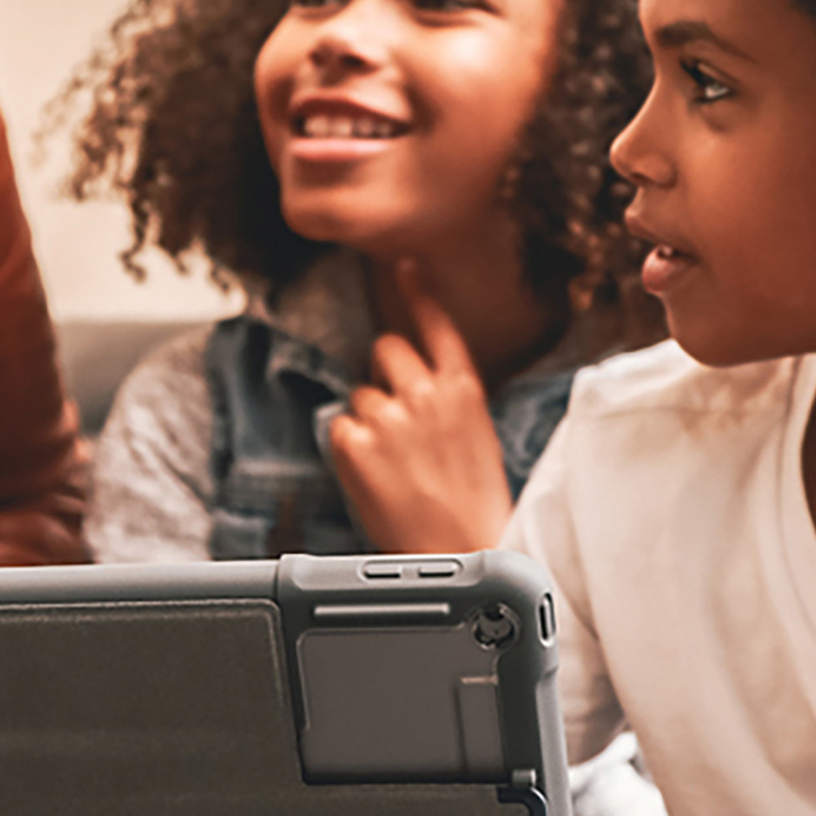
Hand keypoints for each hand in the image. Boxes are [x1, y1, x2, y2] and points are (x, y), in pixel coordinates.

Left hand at [326, 259, 514, 551]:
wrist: (464, 549)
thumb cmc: (473, 507)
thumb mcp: (476, 438)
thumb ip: (444, 403)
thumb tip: (409, 387)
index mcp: (463, 390)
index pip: (437, 326)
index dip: (418, 293)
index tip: (403, 266)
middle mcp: (427, 393)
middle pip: (384, 349)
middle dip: (382, 375)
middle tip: (393, 421)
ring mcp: (391, 416)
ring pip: (359, 394)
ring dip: (368, 422)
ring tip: (394, 467)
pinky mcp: (358, 444)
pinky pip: (339, 428)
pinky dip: (348, 450)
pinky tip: (376, 478)